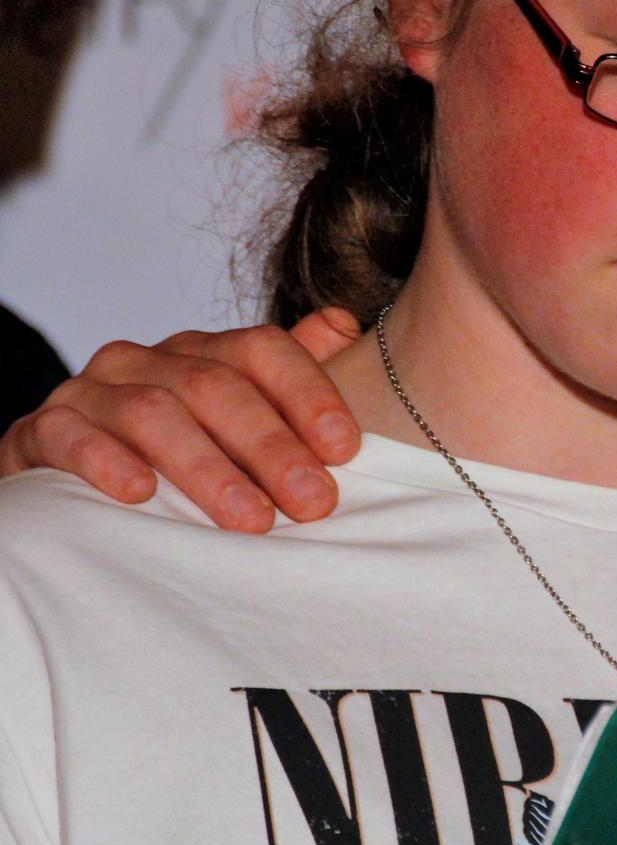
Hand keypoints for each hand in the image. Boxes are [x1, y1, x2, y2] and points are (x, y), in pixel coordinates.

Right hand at [0, 309, 361, 530]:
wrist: (59, 477)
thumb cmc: (161, 454)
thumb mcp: (227, 419)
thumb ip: (286, 376)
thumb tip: (345, 325)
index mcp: (200, 354)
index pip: (261, 351)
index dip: (307, 393)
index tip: (344, 449)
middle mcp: (147, 362)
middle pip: (215, 387)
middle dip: (270, 445)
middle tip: (313, 501)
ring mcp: (92, 393)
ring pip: (153, 414)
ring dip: (207, 468)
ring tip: (251, 519)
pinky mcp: (43, 432)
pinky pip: (72, 438)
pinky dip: (106, 462)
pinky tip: (139, 494)